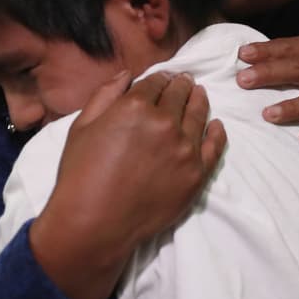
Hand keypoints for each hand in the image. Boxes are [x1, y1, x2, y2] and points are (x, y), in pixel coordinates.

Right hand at [29, 71, 226, 298]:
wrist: (95, 223)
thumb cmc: (81, 176)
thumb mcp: (82, 126)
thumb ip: (106, 94)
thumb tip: (127, 74)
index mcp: (135, 106)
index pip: (157, 82)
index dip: (161, 78)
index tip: (165, 79)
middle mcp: (165, 123)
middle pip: (181, 94)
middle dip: (182, 85)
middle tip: (185, 82)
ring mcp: (185, 149)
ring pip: (200, 115)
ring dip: (200, 101)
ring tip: (200, 95)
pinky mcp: (197, 174)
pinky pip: (215, 146)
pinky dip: (217, 132)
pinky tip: (216, 125)